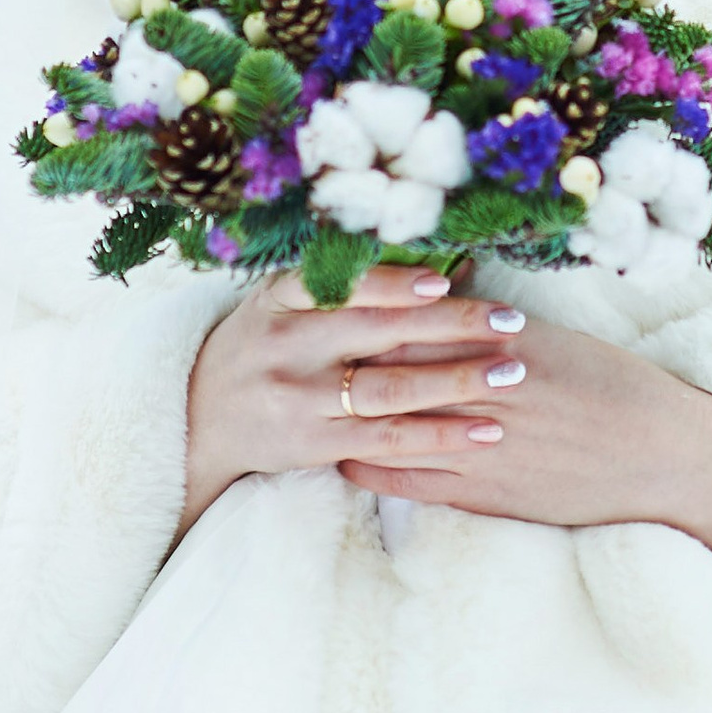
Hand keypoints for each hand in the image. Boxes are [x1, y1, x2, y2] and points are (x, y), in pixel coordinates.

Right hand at [178, 265, 527, 539]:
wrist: (200, 417)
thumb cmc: (264, 345)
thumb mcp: (284, 303)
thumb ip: (343, 287)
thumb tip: (439, 267)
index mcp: (281, 297)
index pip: (344, 284)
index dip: (396, 282)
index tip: (447, 278)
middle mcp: (287, 345)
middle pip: (380, 332)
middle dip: (452, 325)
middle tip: (510, 322)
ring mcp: (299, 398)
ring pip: (390, 390)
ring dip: (457, 381)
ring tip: (511, 373)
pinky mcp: (313, 444)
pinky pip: (388, 440)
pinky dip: (441, 435)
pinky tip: (486, 430)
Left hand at [334, 308, 711, 616]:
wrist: (664, 459)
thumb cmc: (620, 388)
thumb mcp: (560, 340)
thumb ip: (498, 322)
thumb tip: (453, 290)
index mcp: (504, 343)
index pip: (415, 321)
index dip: (366, 312)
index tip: (328, 301)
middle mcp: (483, 391)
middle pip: (390, 370)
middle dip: (340, 362)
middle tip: (296, 351)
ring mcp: (480, 447)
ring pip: (388, 428)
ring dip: (344, 416)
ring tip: (308, 405)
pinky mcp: (486, 494)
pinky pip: (409, 482)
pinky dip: (370, 467)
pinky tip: (343, 457)